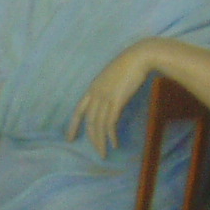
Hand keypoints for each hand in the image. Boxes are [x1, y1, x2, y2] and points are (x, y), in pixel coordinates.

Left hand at [68, 41, 156, 156]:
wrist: (139, 56)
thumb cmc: (129, 65)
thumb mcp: (112, 78)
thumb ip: (107, 89)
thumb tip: (109, 101)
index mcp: (92, 88)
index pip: (78, 111)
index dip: (73, 125)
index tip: (69, 138)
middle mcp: (96, 94)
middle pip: (89, 121)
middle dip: (91, 138)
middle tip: (95, 151)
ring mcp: (105, 97)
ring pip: (99, 125)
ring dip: (101, 141)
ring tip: (103, 153)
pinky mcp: (117, 100)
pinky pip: (110, 122)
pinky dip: (111, 135)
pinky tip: (114, 144)